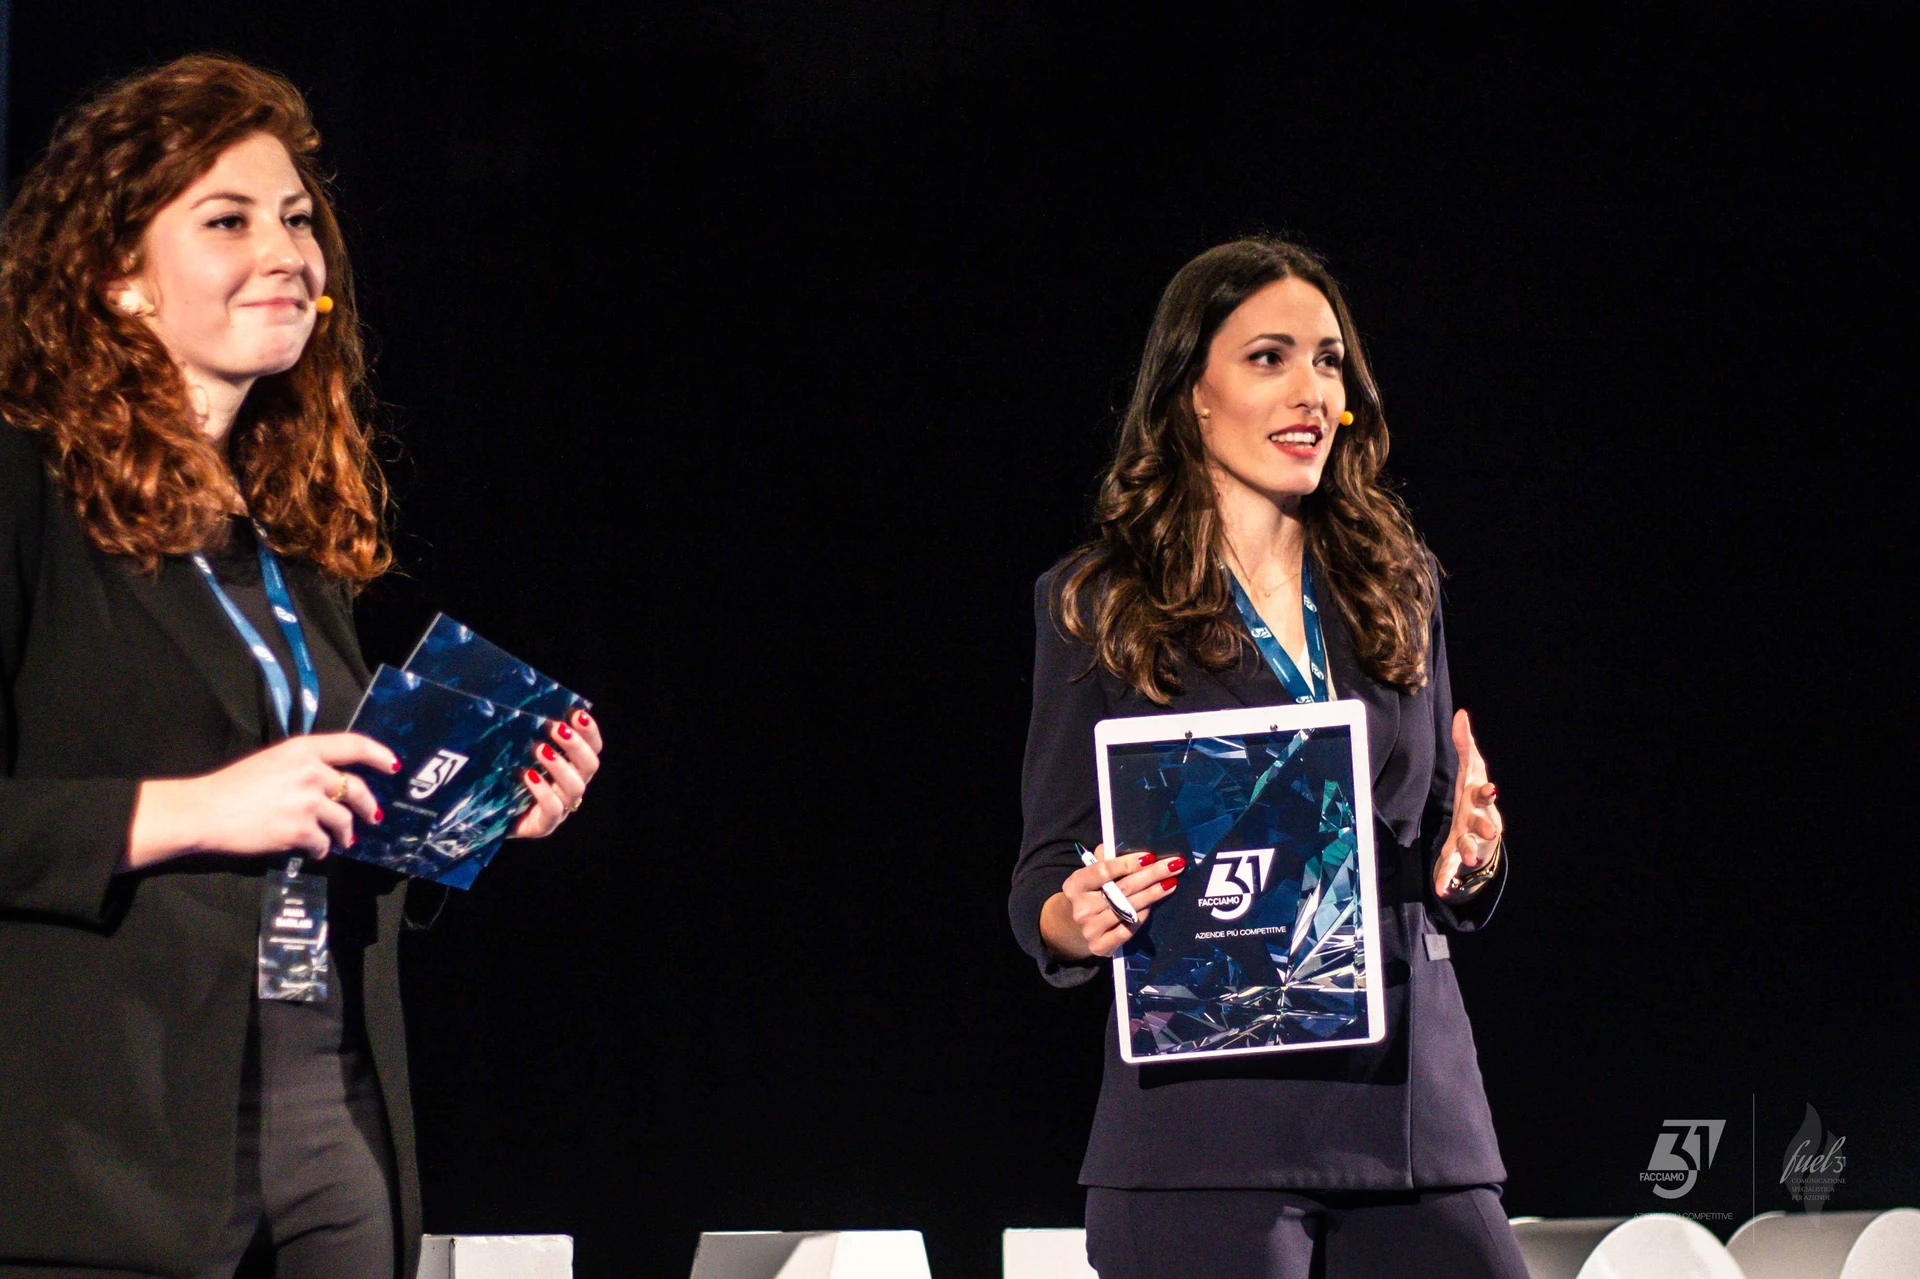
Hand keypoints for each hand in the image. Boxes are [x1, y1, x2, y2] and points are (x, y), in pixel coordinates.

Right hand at [126, 733, 398, 869]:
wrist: (205, 811)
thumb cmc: (233, 786)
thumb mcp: (273, 761)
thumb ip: (305, 766)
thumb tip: (331, 783)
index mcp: (303, 749)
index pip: (353, 745)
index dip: (378, 754)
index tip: (392, 765)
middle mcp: (311, 771)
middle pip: (356, 788)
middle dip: (368, 805)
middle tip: (373, 816)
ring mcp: (308, 801)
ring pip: (343, 820)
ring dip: (345, 833)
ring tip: (343, 840)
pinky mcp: (300, 830)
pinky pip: (324, 843)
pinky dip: (322, 849)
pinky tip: (314, 851)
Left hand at [512, 707, 602, 838]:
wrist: (484, 817)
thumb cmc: (501, 778)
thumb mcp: (515, 753)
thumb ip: (524, 734)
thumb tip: (518, 703)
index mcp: (571, 767)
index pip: (593, 748)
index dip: (589, 731)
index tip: (576, 713)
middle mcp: (571, 786)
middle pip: (590, 766)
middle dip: (576, 745)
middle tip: (556, 728)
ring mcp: (561, 808)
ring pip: (575, 787)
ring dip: (560, 766)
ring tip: (540, 749)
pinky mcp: (544, 826)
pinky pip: (553, 809)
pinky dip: (544, 791)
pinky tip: (528, 776)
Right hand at [1040, 844, 1185, 961]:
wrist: (1075, 927)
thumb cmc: (1091, 893)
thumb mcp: (1092, 874)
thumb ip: (1105, 859)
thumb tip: (1125, 843)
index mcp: (1075, 885)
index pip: (1103, 870)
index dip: (1128, 863)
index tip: (1150, 856)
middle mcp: (1080, 909)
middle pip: (1122, 889)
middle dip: (1151, 875)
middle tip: (1173, 866)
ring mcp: (1090, 929)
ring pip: (1128, 909)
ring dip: (1152, 895)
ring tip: (1170, 884)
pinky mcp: (1100, 946)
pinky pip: (1127, 930)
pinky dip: (1141, 917)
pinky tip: (1152, 907)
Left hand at [1432, 709, 1503, 901]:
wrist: (1482, 825)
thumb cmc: (1474, 792)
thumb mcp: (1469, 767)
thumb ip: (1464, 743)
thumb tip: (1461, 714)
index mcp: (1478, 798)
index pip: (1483, 793)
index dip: (1487, 791)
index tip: (1490, 788)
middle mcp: (1476, 819)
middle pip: (1482, 822)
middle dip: (1486, 826)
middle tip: (1493, 830)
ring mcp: (1468, 837)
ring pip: (1469, 845)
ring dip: (1470, 852)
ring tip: (1471, 861)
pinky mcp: (1456, 852)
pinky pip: (1451, 865)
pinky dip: (1446, 877)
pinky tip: (1442, 889)